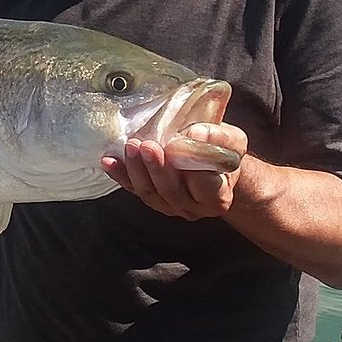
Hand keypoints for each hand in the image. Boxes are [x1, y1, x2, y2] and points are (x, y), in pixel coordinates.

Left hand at [101, 122, 247, 220]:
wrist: (213, 166)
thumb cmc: (223, 152)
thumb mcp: (233, 141)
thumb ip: (219, 137)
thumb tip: (196, 133)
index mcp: (218, 197)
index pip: (206, 186)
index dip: (192, 170)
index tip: (178, 148)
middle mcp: (193, 207)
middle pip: (172, 192)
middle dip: (157, 169)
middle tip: (148, 145)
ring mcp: (169, 206)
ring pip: (150, 193)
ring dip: (137, 170)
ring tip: (131, 146)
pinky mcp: (151, 199)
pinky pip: (132, 190)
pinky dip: (119, 176)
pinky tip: (108, 161)